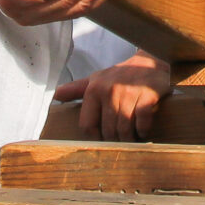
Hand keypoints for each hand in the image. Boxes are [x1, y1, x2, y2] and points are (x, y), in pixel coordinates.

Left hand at [53, 54, 172, 140]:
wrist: (149, 62)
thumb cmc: (120, 76)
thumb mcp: (97, 80)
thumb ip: (76, 89)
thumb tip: (55, 96)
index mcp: (94, 89)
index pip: (87, 125)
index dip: (95, 138)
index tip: (103, 140)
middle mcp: (110, 90)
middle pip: (107, 130)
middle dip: (114, 140)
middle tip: (120, 142)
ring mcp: (129, 93)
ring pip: (124, 129)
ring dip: (129, 138)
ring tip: (131, 139)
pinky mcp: (147, 95)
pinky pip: (142, 121)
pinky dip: (143, 130)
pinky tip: (143, 131)